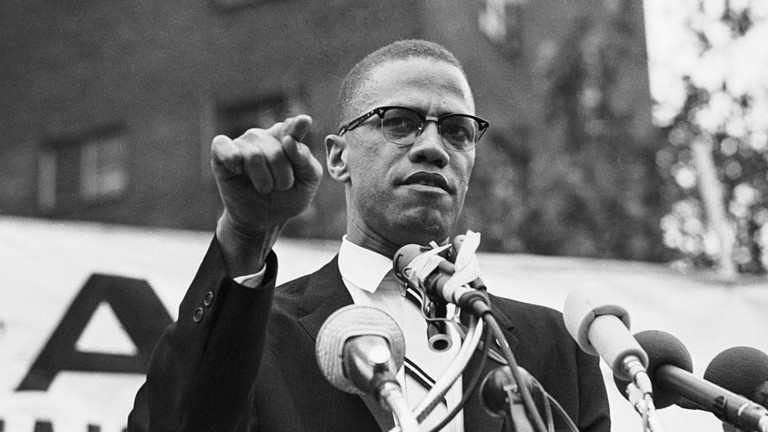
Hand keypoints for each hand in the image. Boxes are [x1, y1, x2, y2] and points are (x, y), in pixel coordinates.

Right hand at [211, 115, 322, 271]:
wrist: (263, 220)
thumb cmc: (287, 197)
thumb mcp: (308, 182)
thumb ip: (305, 159)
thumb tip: (289, 140)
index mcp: (286, 138)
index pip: (292, 128)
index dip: (297, 127)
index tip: (304, 121)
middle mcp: (264, 136)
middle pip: (277, 152)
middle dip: (282, 178)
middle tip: (280, 187)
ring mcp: (243, 143)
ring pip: (254, 156)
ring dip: (263, 181)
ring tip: (264, 187)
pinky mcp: (221, 153)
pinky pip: (223, 146)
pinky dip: (231, 159)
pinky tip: (237, 170)